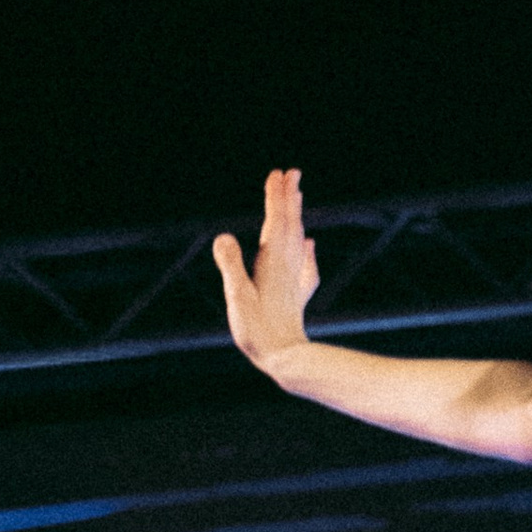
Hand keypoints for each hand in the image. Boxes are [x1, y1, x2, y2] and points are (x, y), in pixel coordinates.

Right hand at [214, 169, 318, 368]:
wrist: (287, 359)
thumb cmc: (259, 331)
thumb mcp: (237, 298)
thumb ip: (231, 266)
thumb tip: (223, 236)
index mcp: (272, 263)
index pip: (275, 222)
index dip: (275, 197)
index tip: (278, 173)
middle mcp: (287, 266)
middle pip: (290, 225)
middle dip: (289, 198)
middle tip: (291, 173)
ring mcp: (294, 280)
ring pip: (298, 239)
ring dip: (296, 216)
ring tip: (297, 196)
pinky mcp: (296, 295)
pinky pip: (304, 264)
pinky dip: (305, 248)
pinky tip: (309, 245)